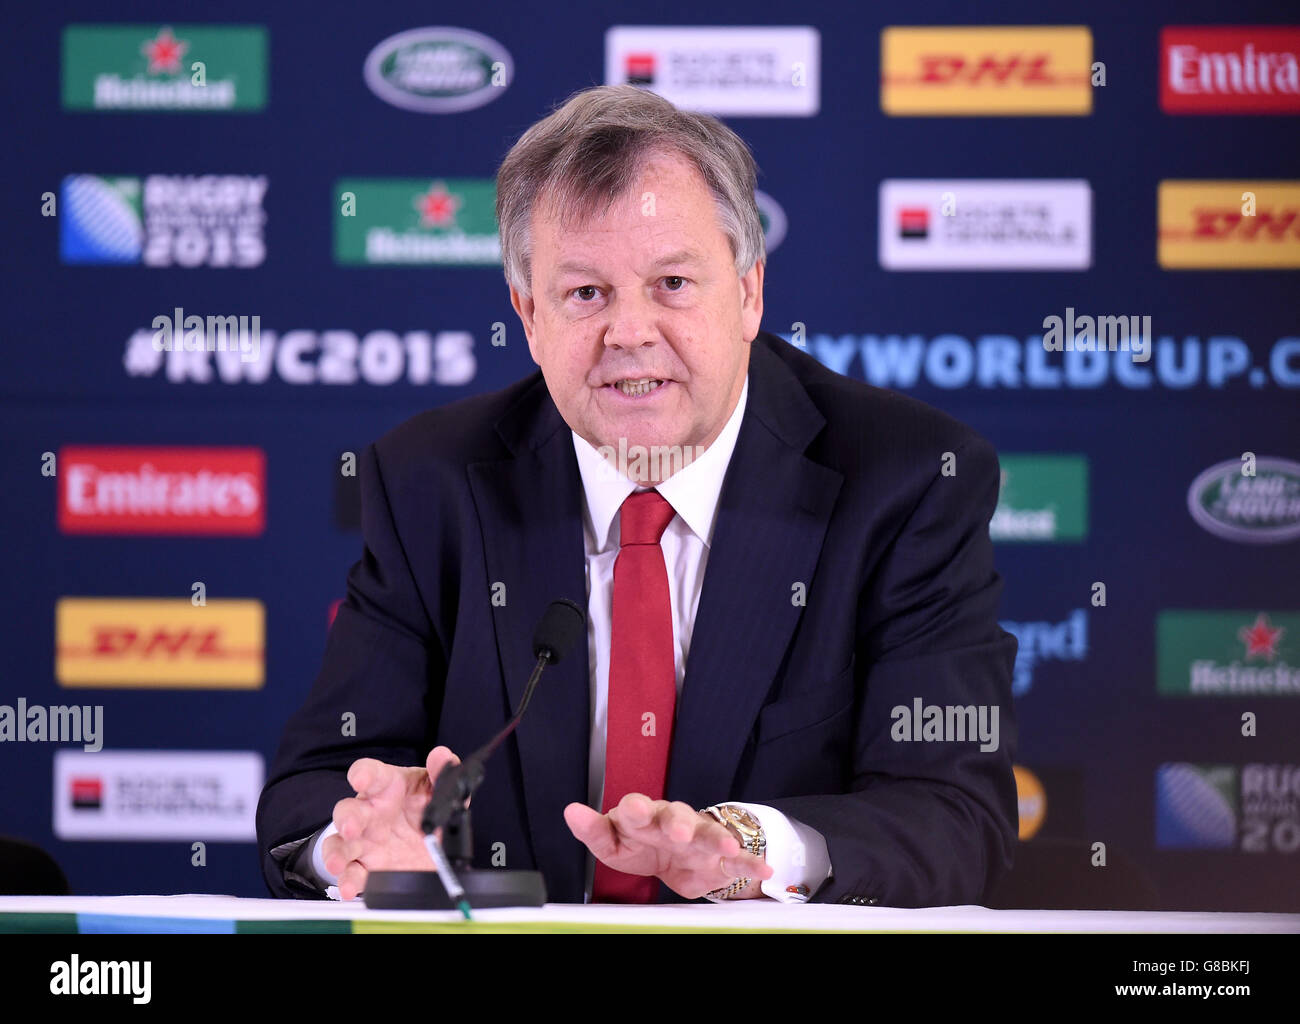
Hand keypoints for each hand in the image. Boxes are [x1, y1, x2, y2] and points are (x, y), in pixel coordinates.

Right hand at [322, 746, 461, 899]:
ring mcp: (365, 842)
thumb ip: (441, 773)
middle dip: (346, 818)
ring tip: (338, 864)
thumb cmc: (426, 809)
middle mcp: (370, 813)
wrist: (433, 848)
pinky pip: (351, 874)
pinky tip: (351, 887)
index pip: (371, 774)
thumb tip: (442, 756)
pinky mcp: (366, 868)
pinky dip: (348, 881)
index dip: (363, 773)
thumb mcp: (438, 791)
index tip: (360, 778)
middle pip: (348, 810)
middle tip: (352, 828)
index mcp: (388, 788)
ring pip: (339, 844)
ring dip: (336, 853)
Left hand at [564, 793, 772, 899]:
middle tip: (677, 831)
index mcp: (644, 817)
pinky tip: (764, 868)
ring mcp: (699, 836)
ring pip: (709, 833)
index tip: (632, 809)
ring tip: (727, 848)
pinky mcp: (721, 856)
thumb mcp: (615, 842)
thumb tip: (570, 811)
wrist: (679, 851)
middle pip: (676, 816)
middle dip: (677, 822)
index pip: (636, 808)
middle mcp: (673, 820)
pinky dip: (751, 862)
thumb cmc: (642, 843)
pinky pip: (738, 858)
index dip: (635, 809)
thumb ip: (595, 831)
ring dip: (718, 839)